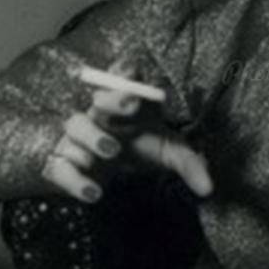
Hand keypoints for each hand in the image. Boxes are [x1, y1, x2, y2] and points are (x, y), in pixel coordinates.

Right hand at [40, 58, 212, 202]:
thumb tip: (208, 189)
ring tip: (111, 149)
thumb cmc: (143, 150)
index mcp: (126, 103)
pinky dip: (75, 181)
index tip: (141, 79)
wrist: (110, 172)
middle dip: (113, 97)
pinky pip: (59, 167)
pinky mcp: (61, 163)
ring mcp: (77, 137)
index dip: (128, 74)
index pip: (124, 78)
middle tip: (131, 103)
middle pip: (99, 97)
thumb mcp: (169, 153)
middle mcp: (100, 113)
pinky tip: (95, 193)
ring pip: (74, 125)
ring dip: (92, 134)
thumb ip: (189, 165)